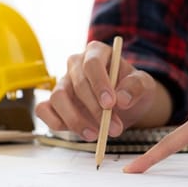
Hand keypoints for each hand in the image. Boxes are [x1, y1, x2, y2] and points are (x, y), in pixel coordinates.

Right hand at [35, 41, 171, 141]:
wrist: (126, 104)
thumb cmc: (132, 89)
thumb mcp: (144, 85)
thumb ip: (136, 87)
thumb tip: (122, 98)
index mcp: (96, 52)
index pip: (92, 63)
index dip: (99, 84)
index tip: (110, 104)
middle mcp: (76, 64)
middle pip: (77, 84)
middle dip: (94, 110)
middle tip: (113, 129)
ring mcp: (62, 82)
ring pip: (58, 97)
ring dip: (76, 119)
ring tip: (96, 134)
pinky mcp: (53, 102)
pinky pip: (43, 110)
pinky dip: (56, 122)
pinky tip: (78, 132)